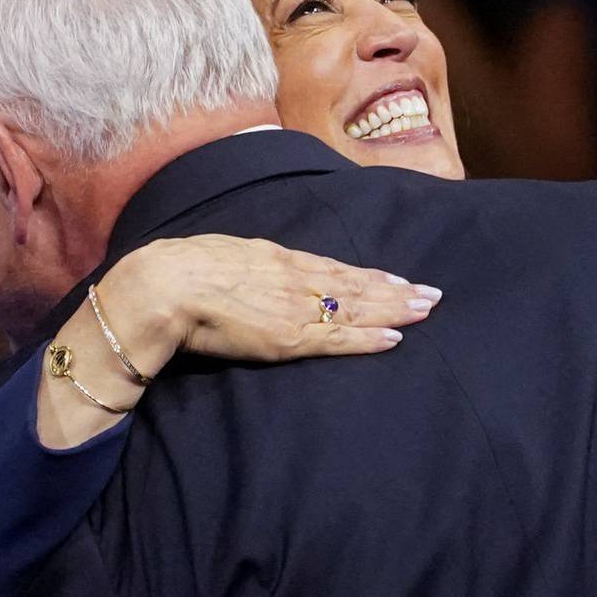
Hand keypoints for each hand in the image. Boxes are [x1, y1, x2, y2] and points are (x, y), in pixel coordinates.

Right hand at [36, 236, 442, 448]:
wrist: (163, 287)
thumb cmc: (181, 274)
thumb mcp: (224, 258)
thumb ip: (250, 268)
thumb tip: (257, 273)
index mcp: (277, 258)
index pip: (334, 268)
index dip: (369, 274)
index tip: (398, 278)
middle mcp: (295, 278)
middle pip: (356, 284)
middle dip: (396, 290)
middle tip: (433, 295)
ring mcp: (295, 307)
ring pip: (355, 307)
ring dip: (394, 310)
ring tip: (425, 311)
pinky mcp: (288, 336)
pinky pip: (337, 338)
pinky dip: (368, 338)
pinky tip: (394, 338)